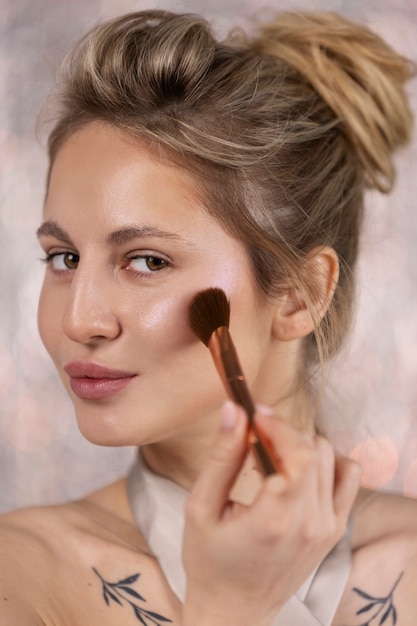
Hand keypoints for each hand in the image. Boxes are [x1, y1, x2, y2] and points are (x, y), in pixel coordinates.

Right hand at [182, 401, 361, 625]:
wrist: (234, 609)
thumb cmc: (209, 561)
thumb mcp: (201, 506)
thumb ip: (221, 456)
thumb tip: (234, 410)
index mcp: (275, 518)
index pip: (297, 450)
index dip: (276, 424)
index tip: (252, 414)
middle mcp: (311, 523)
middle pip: (314, 448)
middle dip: (283, 431)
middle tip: (254, 434)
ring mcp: (328, 527)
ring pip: (330, 457)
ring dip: (301, 444)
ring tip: (270, 455)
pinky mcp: (334, 530)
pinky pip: (347, 477)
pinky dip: (326, 463)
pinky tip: (298, 469)